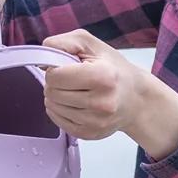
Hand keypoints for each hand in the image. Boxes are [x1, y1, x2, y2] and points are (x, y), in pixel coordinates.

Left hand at [40, 30, 177, 157]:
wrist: (135, 98)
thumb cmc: (114, 70)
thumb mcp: (91, 44)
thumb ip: (63, 43)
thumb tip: (42, 61)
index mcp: (103, 76)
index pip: (55, 76)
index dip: (56, 69)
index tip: (69, 67)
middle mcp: (101, 102)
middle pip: (51, 92)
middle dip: (57, 83)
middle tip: (74, 80)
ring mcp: (95, 121)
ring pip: (52, 107)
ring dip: (58, 97)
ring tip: (77, 91)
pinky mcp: (89, 134)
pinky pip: (58, 122)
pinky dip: (61, 111)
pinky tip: (76, 104)